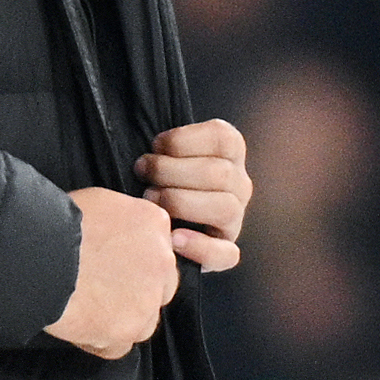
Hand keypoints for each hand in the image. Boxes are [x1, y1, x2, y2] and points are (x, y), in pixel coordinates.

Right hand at [47, 187, 179, 358]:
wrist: (37, 254)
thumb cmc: (55, 221)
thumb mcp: (97, 201)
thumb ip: (119, 219)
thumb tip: (111, 232)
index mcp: (153, 222)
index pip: (156, 245)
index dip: (131, 257)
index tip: (110, 261)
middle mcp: (160, 260)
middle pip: (159, 284)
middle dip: (135, 289)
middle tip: (100, 287)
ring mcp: (148, 298)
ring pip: (145, 318)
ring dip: (121, 318)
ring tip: (87, 311)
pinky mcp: (128, 329)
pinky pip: (119, 345)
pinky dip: (100, 341)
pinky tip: (80, 329)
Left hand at [135, 119, 250, 273]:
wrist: (148, 224)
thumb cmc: (151, 178)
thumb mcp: (158, 152)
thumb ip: (160, 143)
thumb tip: (141, 125)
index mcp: (229, 154)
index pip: (223, 138)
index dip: (184, 139)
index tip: (154, 145)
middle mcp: (238, 185)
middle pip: (220, 173)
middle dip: (171, 170)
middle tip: (141, 172)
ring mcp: (234, 220)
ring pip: (225, 208)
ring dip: (181, 202)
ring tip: (149, 202)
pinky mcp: (224, 253)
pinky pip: (226, 254)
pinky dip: (199, 246)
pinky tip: (172, 239)